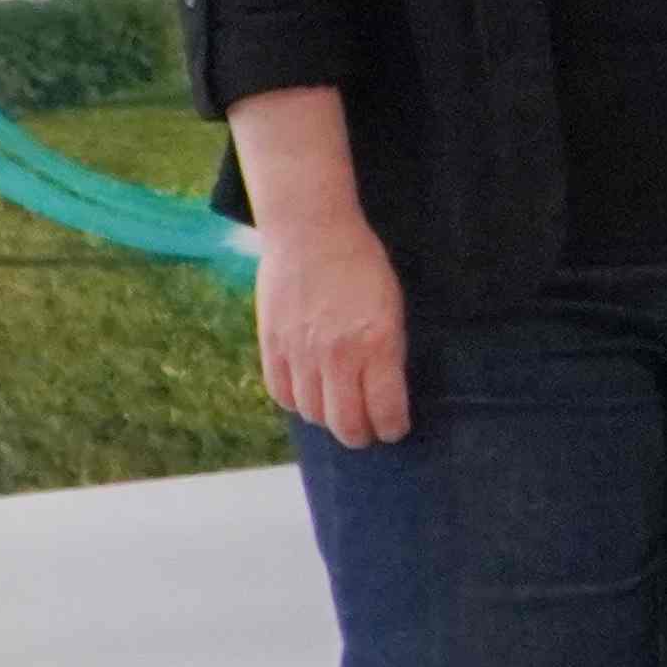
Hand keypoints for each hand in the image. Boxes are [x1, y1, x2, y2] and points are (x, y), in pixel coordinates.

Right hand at [258, 215, 411, 444]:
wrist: (311, 231)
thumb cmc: (361, 264)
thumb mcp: (392, 306)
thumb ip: (389, 351)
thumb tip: (384, 392)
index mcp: (376, 344)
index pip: (385, 410)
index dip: (392, 428)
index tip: (395, 428)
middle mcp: (337, 356)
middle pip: (346, 423)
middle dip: (361, 435)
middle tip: (367, 431)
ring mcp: (301, 353)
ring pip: (313, 413)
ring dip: (329, 420)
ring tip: (338, 412)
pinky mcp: (272, 346)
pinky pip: (281, 394)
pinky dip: (297, 403)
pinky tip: (309, 395)